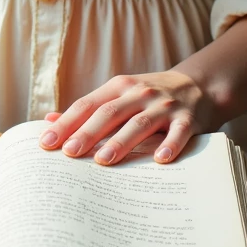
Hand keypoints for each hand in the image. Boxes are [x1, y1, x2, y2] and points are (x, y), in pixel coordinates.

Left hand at [39, 69, 215, 164]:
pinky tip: (160, 160)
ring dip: (120, 142)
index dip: (66, 123)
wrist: (199, 85)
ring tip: (103, 161)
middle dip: (87, 133)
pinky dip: (170, 145)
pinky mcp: (188, 119)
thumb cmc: (149, 96)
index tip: (46, 143)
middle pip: (109, 113)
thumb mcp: (119, 94)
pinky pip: (178, 133)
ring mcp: (164, 106)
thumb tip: (49, 120)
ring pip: (139, 123)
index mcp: (119, 87)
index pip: (87, 104)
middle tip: (69, 153)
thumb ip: (88, 109)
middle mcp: (139, 93)